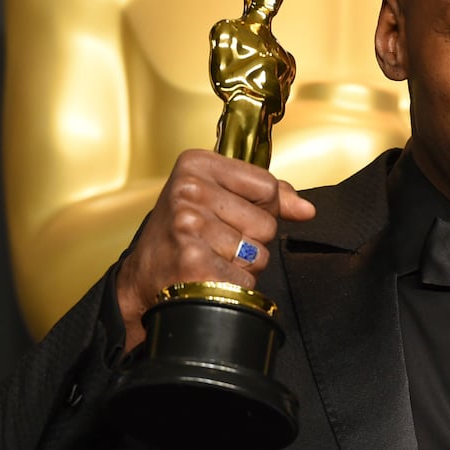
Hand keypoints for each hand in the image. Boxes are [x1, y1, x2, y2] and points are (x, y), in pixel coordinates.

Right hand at [114, 150, 315, 350]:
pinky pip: (246, 278)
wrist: (143, 276)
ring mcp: (190, 225)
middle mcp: (189, 190)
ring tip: (211, 257)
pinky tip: (208, 275)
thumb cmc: (181, 234)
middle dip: (251, 239)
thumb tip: (306, 209)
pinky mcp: (193, 261)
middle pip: (267, 222)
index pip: (268, 186)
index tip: (233, 212)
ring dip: (242, 264)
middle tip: (216, 240)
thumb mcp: (218, 197)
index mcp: (197, 164)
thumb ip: (267, 196)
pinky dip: (234, 285)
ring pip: (259, 253)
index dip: (262, 207)